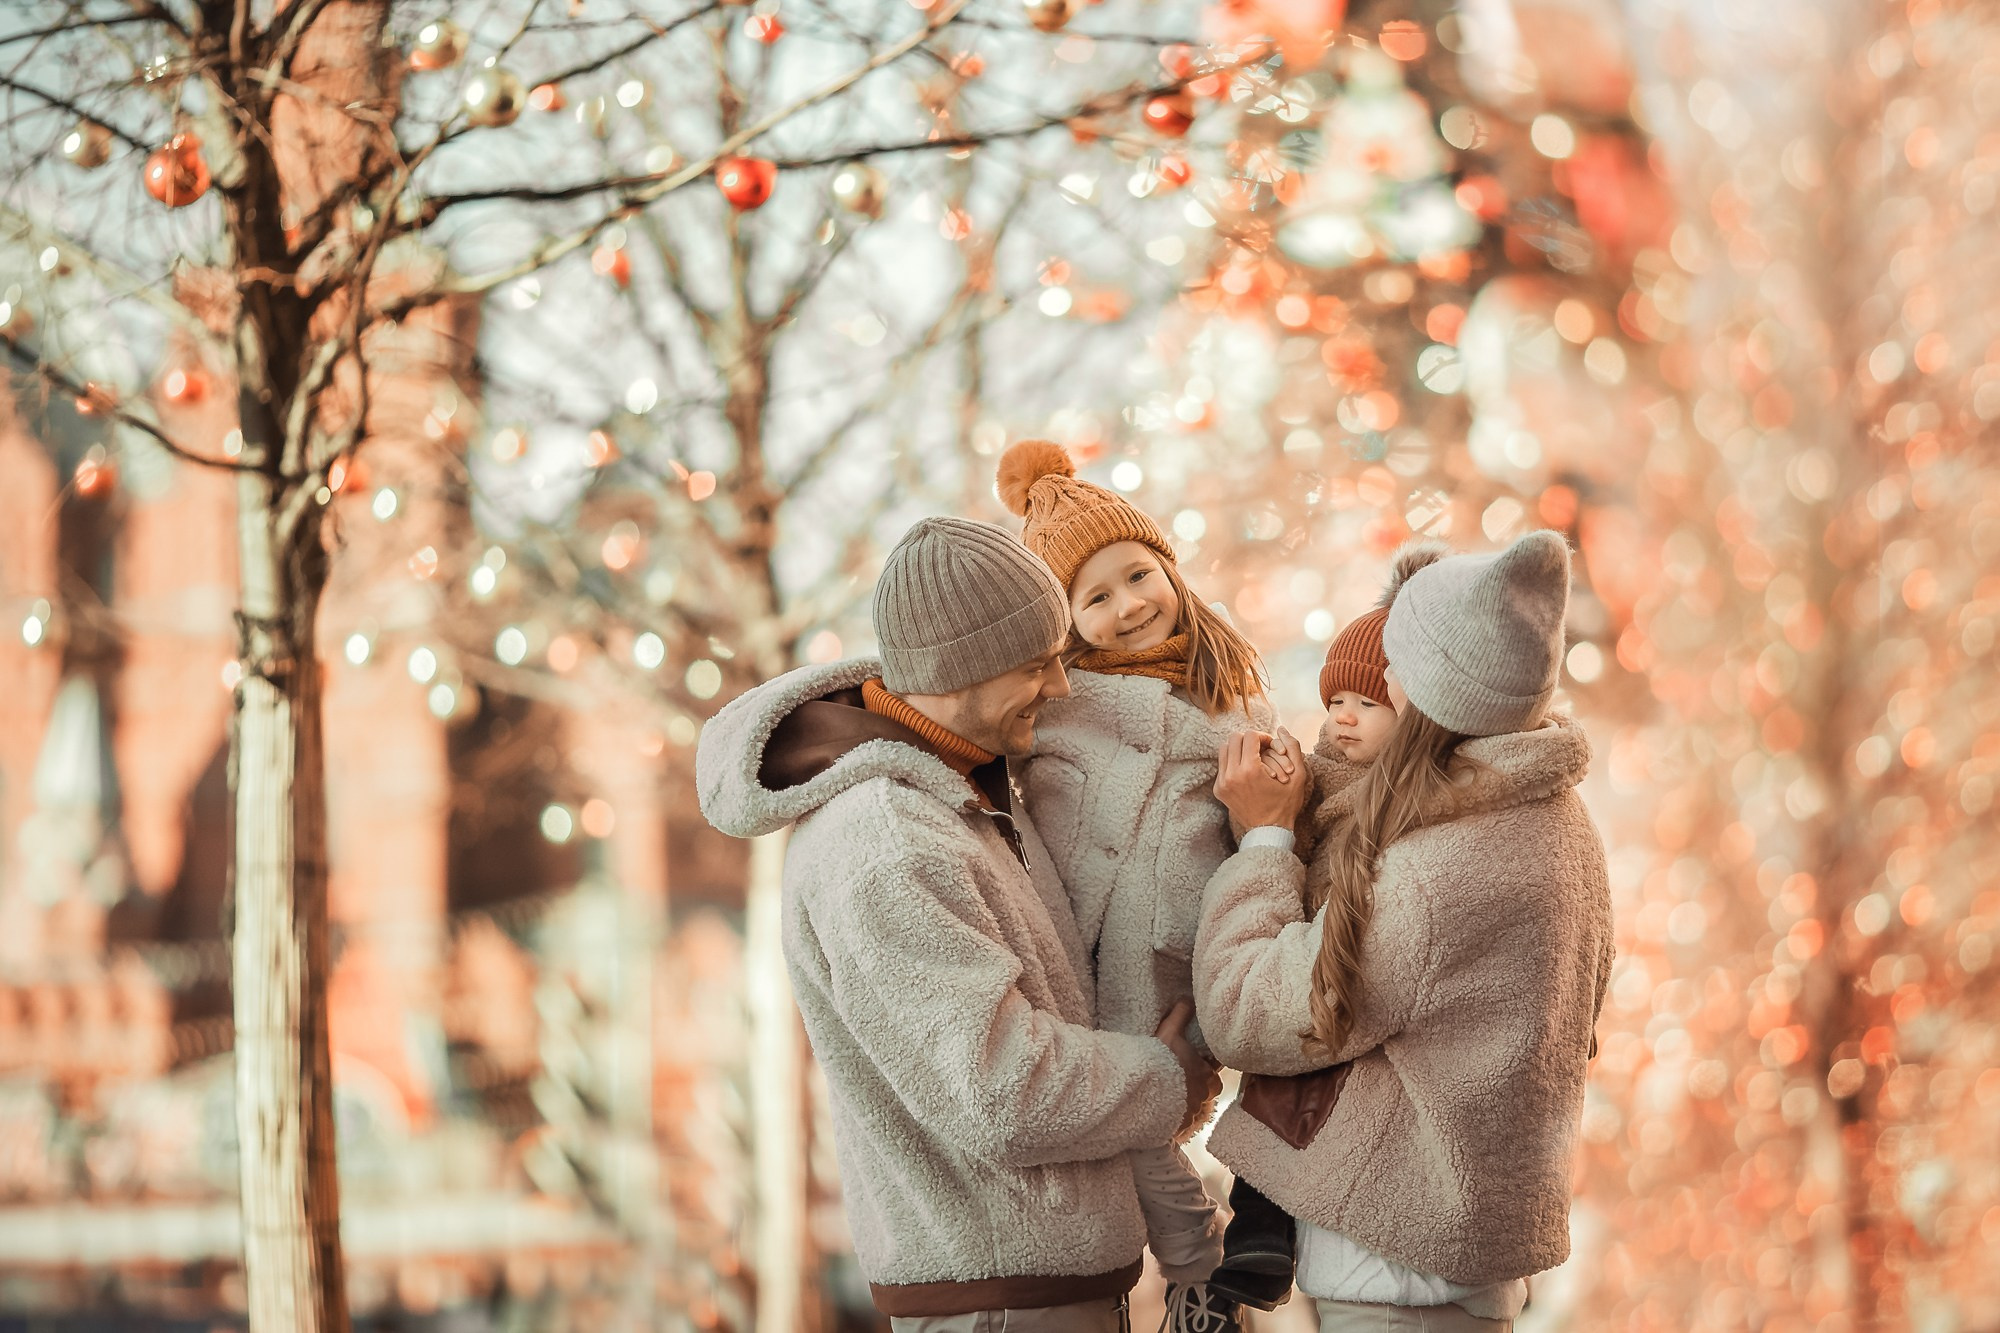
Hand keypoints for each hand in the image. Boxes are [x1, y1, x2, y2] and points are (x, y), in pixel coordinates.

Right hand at [1155, 998, 1221, 1140]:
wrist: (1145, 1094)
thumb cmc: (1160, 1063)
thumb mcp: (1169, 1032)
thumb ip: (1180, 1014)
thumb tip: (1188, 998)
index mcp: (1208, 1075)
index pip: (1212, 1073)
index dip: (1201, 1069)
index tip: (1189, 1067)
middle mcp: (1206, 1097)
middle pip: (1204, 1092)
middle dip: (1194, 1089)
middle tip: (1176, 1082)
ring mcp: (1194, 1115)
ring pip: (1194, 1109)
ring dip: (1184, 1105)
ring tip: (1167, 1099)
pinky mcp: (1181, 1129)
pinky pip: (1182, 1125)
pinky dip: (1175, 1121)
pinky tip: (1162, 1115)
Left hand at [1216, 730, 1308, 834]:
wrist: (1269, 830)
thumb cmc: (1286, 803)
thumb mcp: (1298, 775)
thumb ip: (1292, 747)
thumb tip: (1281, 728)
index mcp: (1250, 770)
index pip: (1249, 736)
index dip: (1262, 736)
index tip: (1269, 744)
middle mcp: (1232, 775)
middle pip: (1233, 739)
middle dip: (1248, 740)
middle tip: (1260, 748)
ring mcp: (1222, 783)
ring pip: (1224, 750)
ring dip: (1238, 749)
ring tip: (1252, 757)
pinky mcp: (1219, 790)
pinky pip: (1222, 766)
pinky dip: (1233, 763)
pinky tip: (1246, 771)